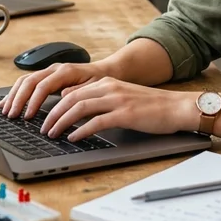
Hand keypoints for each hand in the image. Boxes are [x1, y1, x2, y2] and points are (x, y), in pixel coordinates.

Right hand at [0, 62, 108, 120]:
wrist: (105, 71)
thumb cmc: (100, 80)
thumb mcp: (94, 87)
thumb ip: (79, 91)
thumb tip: (63, 95)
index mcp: (65, 71)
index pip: (43, 86)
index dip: (33, 101)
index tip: (28, 116)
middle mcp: (54, 69)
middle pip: (29, 82)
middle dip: (18, 99)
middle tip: (11, 115)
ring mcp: (49, 71)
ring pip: (25, 80)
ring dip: (13, 95)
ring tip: (5, 110)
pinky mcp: (46, 76)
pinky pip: (27, 82)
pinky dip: (16, 92)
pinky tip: (8, 101)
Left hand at [40, 78, 195, 141]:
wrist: (177, 107)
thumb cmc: (151, 106)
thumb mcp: (122, 96)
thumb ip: (99, 97)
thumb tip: (73, 102)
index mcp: (108, 82)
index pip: (73, 91)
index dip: (55, 105)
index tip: (44, 117)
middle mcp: (110, 88)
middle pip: (71, 98)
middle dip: (53, 114)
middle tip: (43, 128)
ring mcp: (117, 100)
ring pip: (80, 108)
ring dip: (62, 122)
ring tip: (53, 134)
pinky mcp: (125, 114)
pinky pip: (97, 122)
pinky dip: (81, 130)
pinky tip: (74, 138)